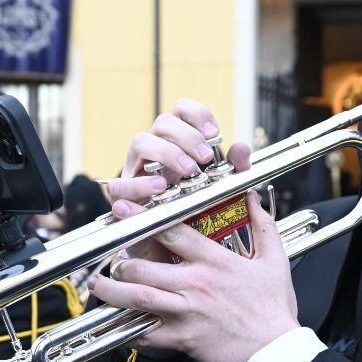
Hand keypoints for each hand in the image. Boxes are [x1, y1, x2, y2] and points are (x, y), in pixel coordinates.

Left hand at [87, 191, 297, 361]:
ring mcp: (187, 311)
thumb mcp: (275, 260)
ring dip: (113, 290)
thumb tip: (252, 198)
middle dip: (122, 261)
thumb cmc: (275, 307)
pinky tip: (117, 324)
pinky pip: (147, 334)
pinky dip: (128, 329)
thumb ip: (262, 226)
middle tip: (112, 259)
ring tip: (98, 285)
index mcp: (215, 260)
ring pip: (138, 297)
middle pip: (144, 265)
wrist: (275, 350)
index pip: (172, 231)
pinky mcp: (184, 338)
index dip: (144, 219)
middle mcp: (195, 283)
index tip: (127, 212)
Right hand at [100, 99, 252, 262]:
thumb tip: (241, 148)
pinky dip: (138, 184)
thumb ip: (233, 169)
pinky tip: (159, 189)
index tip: (214, 133)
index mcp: (178, 142)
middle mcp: (156, 150)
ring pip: (140, 142)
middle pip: (163, 122)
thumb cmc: (194, 212)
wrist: (173, 250)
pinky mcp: (124, 195)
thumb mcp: (220, 189)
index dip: (197, 115)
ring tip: (186, 172)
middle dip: (187, 137)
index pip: (181, 110)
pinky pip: (121, 182)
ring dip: (165, 153)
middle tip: (204, 159)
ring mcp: (137, 169)